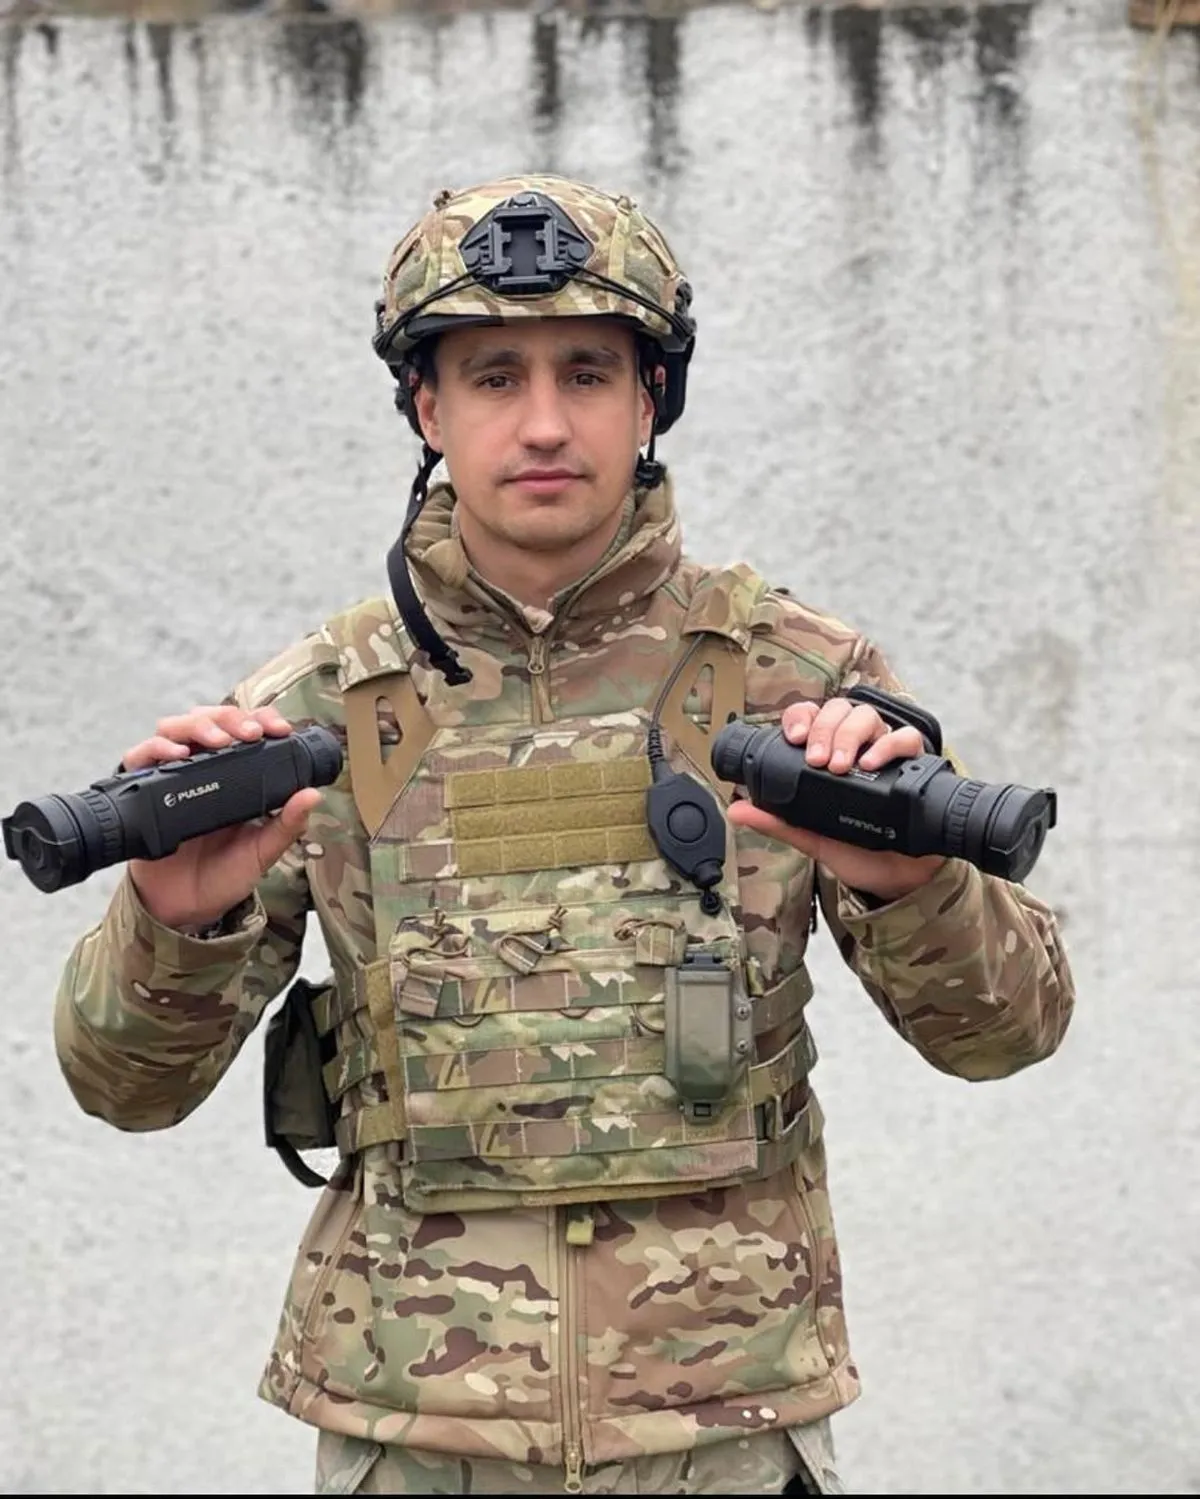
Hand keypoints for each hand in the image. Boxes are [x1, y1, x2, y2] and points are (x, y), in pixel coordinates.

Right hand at [123, 704, 322, 931]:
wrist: (186, 908)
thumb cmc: (224, 876)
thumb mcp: (262, 852)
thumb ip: (286, 825)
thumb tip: (313, 795)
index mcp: (234, 777)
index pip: (243, 730)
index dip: (260, 718)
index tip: (279, 728)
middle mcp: (202, 770)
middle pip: (207, 719)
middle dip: (229, 717)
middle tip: (248, 734)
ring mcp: (171, 778)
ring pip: (174, 728)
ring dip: (196, 725)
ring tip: (215, 741)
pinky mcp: (143, 792)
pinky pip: (138, 759)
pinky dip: (154, 749)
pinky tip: (176, 755)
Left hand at [725, 696, 946, 902]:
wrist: (897, 879)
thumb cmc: (857, 850)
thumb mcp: (812, 837)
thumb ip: (778, 822)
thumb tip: (736, 810)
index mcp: (829, 755)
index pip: (813, 716)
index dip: (801, 717)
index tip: (796, 738)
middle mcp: (857, 748)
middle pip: (840, 709)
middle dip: (825, 729)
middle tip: (818, 761)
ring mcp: (884, 753)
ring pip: (868, 716)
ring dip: (850, 735)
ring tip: (841, 766)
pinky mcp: (914, 764)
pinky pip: (906, 738)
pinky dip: (888, 745)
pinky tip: (871, 764)